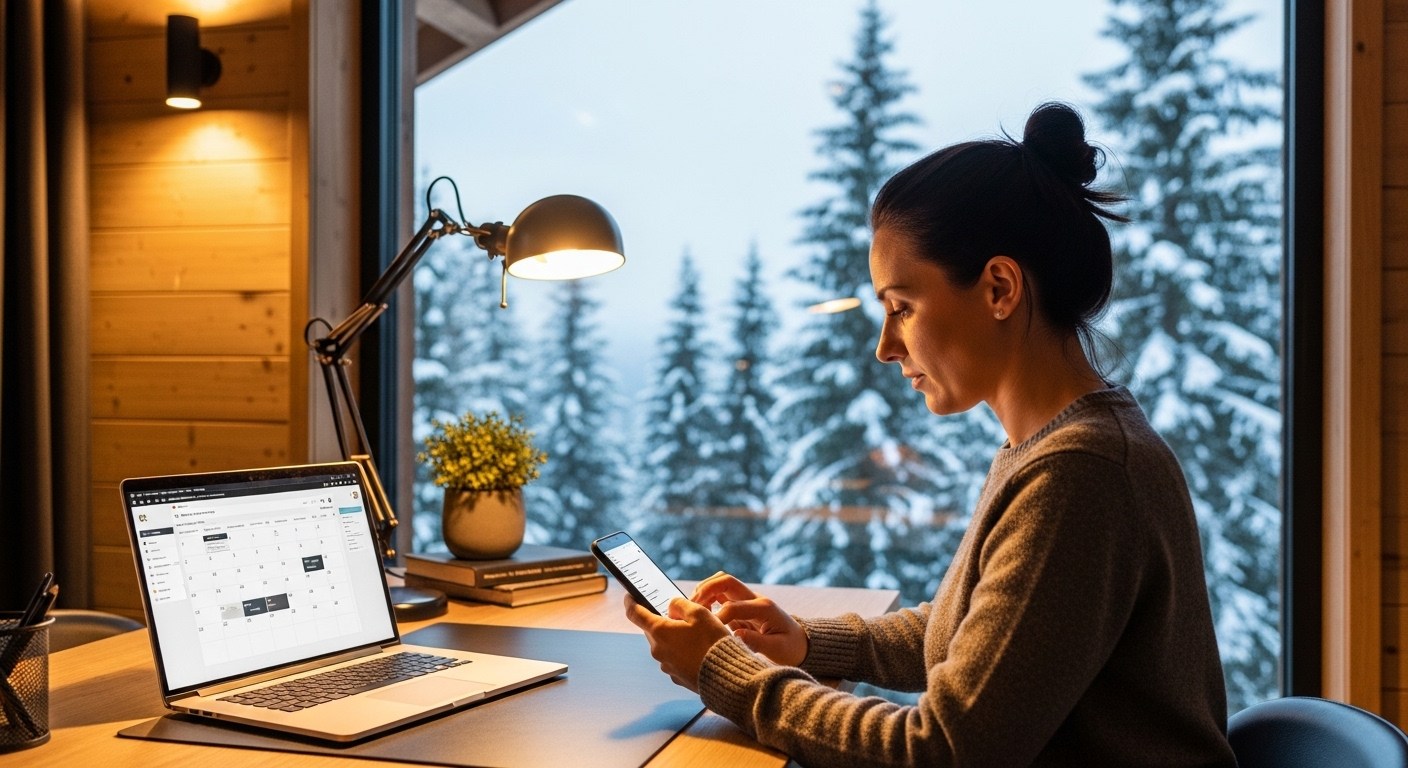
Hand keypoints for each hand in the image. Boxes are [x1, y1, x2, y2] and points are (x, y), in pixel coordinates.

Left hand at [622, 593, 729, 691]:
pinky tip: (699, 652)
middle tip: (683, 617)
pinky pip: (675, 659)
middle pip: (653, 630)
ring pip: (665, 645)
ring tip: (697, 637)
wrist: (725, 675)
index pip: (635, 614)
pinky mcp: (676, 677)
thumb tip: (671, 607)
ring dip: (675, 639)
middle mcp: (658, 650)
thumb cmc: (712, 641)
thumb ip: (679, 604)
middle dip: (663, 622)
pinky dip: (683, 653)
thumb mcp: (699, 612)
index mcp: (659, 631)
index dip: (630, 602)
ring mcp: (666, 665)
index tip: (629, 597)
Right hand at [692, 572, 807, 666]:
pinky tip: (699, 614)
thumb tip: (735, 637)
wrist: (800, 643)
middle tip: (690, 607)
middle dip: (705, 590)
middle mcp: (754, 599)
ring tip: (691, 609)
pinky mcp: (740, 606)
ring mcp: (747, 600)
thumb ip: (757, 643)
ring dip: (703, 592)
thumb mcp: (778, 650)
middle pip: (725, 580)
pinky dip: (706, 599)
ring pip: (720, 584)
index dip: (717, 619)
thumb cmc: (790, 648)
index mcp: (763, 608)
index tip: (707, 633)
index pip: (732, 606)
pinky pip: (719, 595)